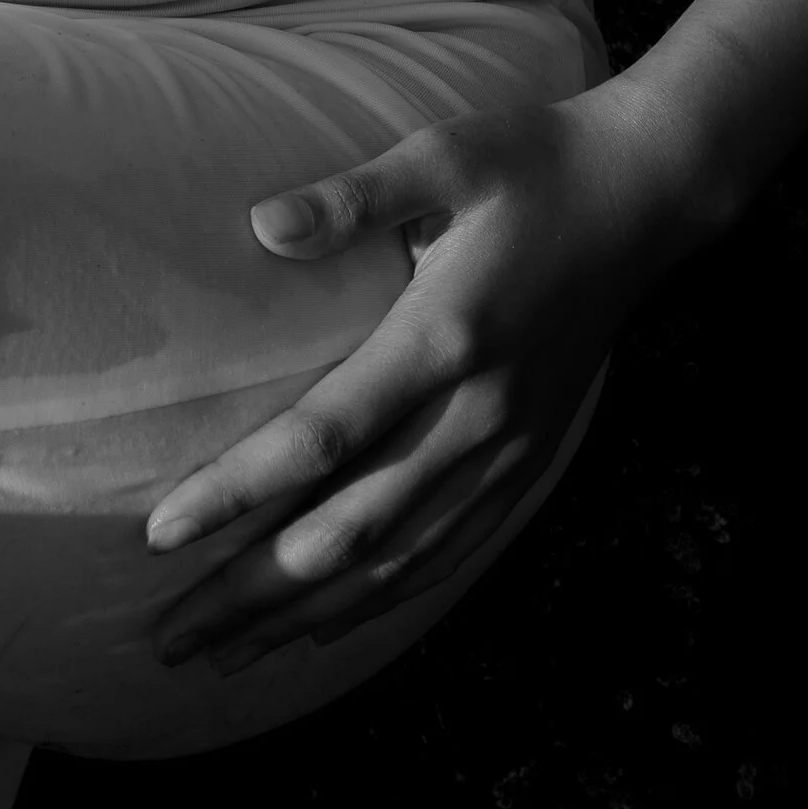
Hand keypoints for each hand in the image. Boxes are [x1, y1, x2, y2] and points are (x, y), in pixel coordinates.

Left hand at [147, 94, 671, 672]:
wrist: (644, 194)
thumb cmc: (531, 161)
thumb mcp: (444, 155)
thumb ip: (353, 196)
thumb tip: (262, 226)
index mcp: (444, 335)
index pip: (323, 439)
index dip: (239, 493)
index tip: (163, 534)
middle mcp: (477, 413)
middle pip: (350, 529)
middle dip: (255, 589)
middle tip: (171, 637)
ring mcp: (508, 448)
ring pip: (399, 559)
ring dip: (309, 613)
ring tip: (228, 653)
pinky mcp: (529, 461)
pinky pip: (449, 551)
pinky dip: (383, 598)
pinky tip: (325, 625)